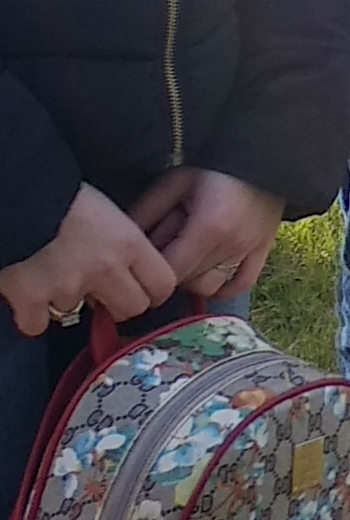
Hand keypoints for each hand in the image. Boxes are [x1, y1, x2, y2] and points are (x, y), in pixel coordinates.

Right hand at [0, 185, 180, 336]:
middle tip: (102, 292)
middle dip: (119, 304)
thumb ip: (123, 243)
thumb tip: (128, 272)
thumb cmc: (63, 196)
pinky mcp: (30, 299)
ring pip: (77, 315)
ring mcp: (67, 287)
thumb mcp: (109, 212)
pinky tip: (30, 296)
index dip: (153, 290)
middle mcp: (104, 269)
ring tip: (54, 277)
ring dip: (67, 302)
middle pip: (132, 309)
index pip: (163, 285)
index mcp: (128, 243)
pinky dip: (32, 316)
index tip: (142, 289)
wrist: (17, 194)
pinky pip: (37, 325)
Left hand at [131, 168, 282, 303]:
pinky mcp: (264, 249)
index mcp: (208, 228)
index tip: (140, 263)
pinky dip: (223, 288)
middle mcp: (232, 245)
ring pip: (210, 286)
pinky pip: (242, 284)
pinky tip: (207, 277)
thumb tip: (119, 244)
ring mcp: (250, 249)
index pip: (170, 271)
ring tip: (185, 259)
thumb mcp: (174, 182)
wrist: (262, 153)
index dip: (150, 272)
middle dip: (169, 271)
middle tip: (163, 250)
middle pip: (187, 281)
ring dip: (192, 279)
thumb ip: (146, 213)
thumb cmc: (214, 165)